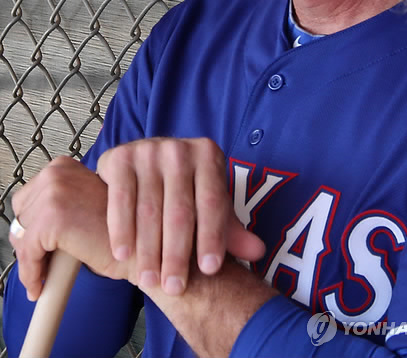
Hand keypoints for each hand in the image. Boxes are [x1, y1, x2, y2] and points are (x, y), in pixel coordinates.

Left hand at [9, 157, 128, 300]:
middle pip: (21, 212)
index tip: (40, 245)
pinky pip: (27, 252)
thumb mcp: (83, 204)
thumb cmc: (120, 230)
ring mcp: (55, 191)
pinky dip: (30, 273)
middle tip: (41, 262)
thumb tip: (27, 227)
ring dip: (30, 259)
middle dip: (28, 240)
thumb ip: (60, 204)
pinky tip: (40, 285)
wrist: (143, 245)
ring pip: (21, 234)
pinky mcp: (53, 216)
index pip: (28, 196)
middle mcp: (57, 171)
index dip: (32, 224)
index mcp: (64, 166)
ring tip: (42, 276)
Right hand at [96, 137, 265, 294]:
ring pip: (149, 210)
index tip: (210, 270)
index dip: (212, 237)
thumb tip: (257, 251)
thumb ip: (229, 228)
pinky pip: (121, 200)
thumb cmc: (184, 189)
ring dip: (148, 250)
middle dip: (177, 253)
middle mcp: (178, 149)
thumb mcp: (208, 203)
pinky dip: (122, 229)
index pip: (212, 201)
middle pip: (180, 210)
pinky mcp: (120, 157)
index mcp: (208, 155)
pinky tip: (123, 255)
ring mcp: (147, 150)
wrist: (143, 162)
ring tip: (149, 281)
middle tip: (174, 287)